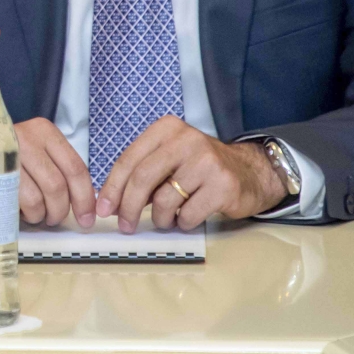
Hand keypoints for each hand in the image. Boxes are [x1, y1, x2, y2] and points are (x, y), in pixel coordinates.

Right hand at [13, 118, 98, 227]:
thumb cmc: (11, 154)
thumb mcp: (38, 151)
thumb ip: (60, 169)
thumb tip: (85, 204)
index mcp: (45, 131)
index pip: (75, 167)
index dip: (84, 198)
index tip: (87, 218)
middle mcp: (26, 137)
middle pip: (56, 185)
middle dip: (60, 210)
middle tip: (55, 219)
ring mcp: (5, 154)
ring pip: (37, 197)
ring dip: (41, 215)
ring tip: (36, 214)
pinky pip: (15, 202)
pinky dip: (23, 213)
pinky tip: (19, 209)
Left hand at [94, 116, 287, 230]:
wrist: (249, 172)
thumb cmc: (200, 168)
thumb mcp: (170, 158)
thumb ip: (143, 172)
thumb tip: (110, 201)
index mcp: (167, 129)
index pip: (129, 159)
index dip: (113, 187)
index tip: (103, 209)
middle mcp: (187, 139)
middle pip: (143, 178)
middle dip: (128, 206)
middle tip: (125, 225)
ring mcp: (207, 161)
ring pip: (164, 199)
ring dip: (159, 217)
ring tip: (166, 218)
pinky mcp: (223, 185)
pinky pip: (188, 214)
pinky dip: (182, 222)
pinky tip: (187, 217)